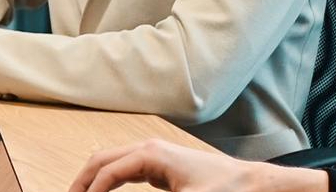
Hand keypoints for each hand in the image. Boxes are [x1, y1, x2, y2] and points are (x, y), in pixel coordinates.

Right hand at [69, 140, 327, 191]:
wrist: (253, 183)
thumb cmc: (225, 189)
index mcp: (150, 154)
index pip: (107, 172)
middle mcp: (148, 148)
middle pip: (101, 160)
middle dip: (82, 181)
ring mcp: (154, 154)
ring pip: (110, 162)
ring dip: (93, 179)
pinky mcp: (160, 164)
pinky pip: (124, 169)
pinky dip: (109, 180)